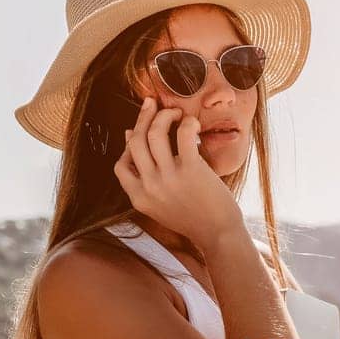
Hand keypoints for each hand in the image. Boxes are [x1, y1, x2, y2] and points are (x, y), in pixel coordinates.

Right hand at [113, 95, 244, 244]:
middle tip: (152, 104)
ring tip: (175, 112)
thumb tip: (129, 136)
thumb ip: (144, 177)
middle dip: (142, 117)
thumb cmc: (193, 217)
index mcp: (139, 198)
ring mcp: (169, 178)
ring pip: (153, 133)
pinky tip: (192, 122)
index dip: (128, 144)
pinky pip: (183, 135)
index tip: (138, 130)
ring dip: (163, 115)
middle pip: (135, 141)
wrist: (218, 234)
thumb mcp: (159, 203)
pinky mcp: (191, 170)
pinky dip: (187, 122)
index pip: (120, 165)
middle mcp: (149, 187)